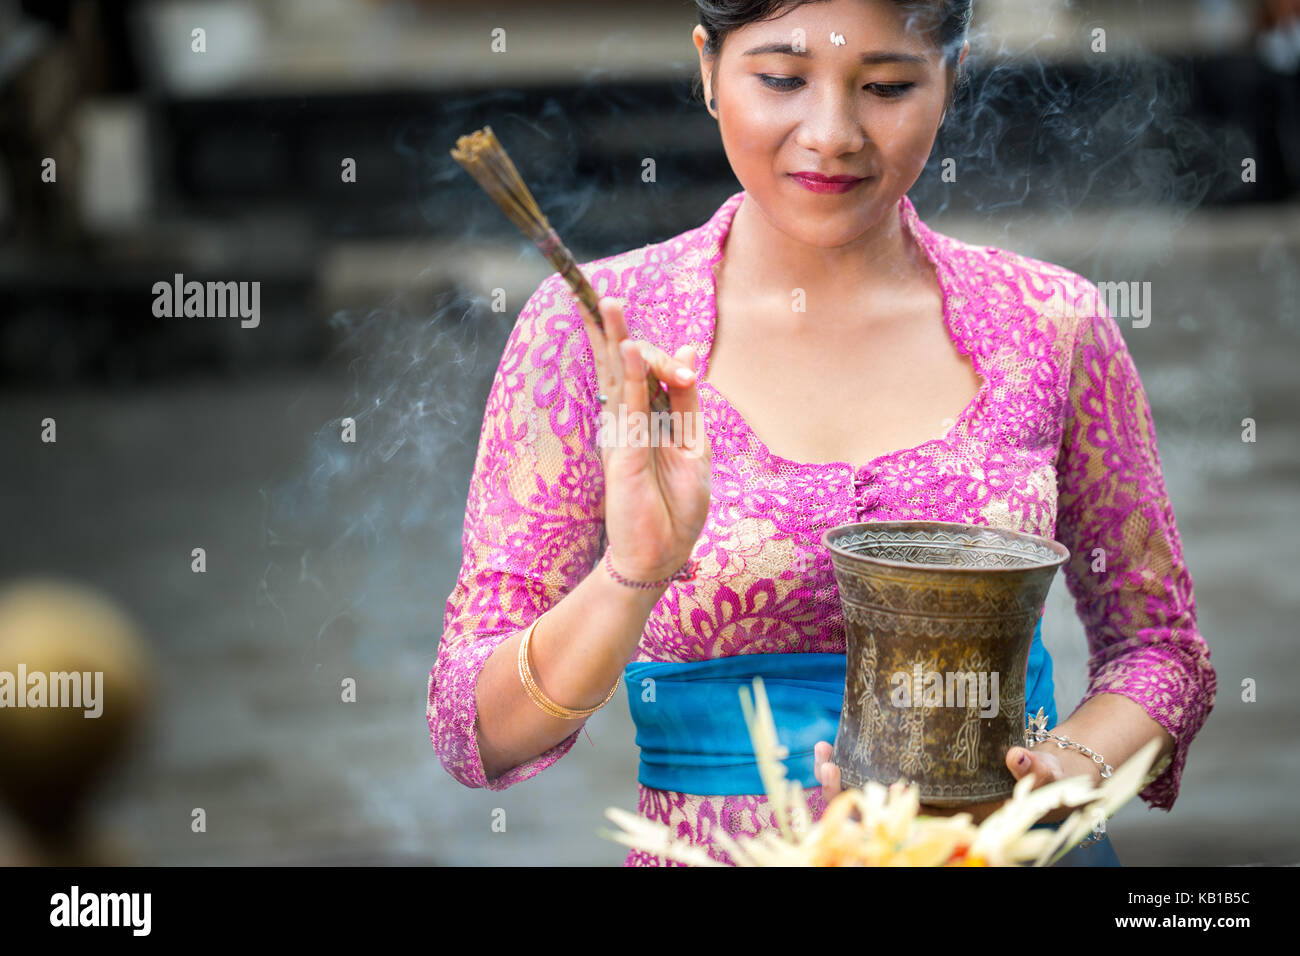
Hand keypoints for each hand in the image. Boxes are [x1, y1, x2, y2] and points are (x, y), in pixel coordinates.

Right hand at [593, 297, 711, 582]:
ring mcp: (622, 437)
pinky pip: (632, 408)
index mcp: (642, 419)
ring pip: (618, 378)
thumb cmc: (674, 506)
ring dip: (614, 338)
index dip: (647, 348)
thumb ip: (686, 400)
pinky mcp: (625, 455)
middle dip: (610, 327)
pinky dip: (633, 378)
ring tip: (607, 302)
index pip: (637, 369)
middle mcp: (626, 422)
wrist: (661, 556)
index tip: (681, 360)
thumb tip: (690, 350)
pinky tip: (630, 348)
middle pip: (618, 364)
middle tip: (599, 290)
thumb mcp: (691, 444)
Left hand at [811, 740, 1101, 823]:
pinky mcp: (921, 776)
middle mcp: (937, 816)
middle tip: (828, 764)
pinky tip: (837, 739)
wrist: (1049, 767)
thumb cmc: (1052, 778)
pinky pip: (879, 774)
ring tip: (823, 748)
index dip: (885, 823)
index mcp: (962, 826)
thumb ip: (1035, 770)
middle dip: (848, 794)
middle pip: (882, 817)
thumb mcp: (1049, 773)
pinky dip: (857, 758)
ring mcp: (925, 799)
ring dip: (844, 776)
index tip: (862, 801)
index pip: (916, 834)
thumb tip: (1018, 758)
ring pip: (873, 796)